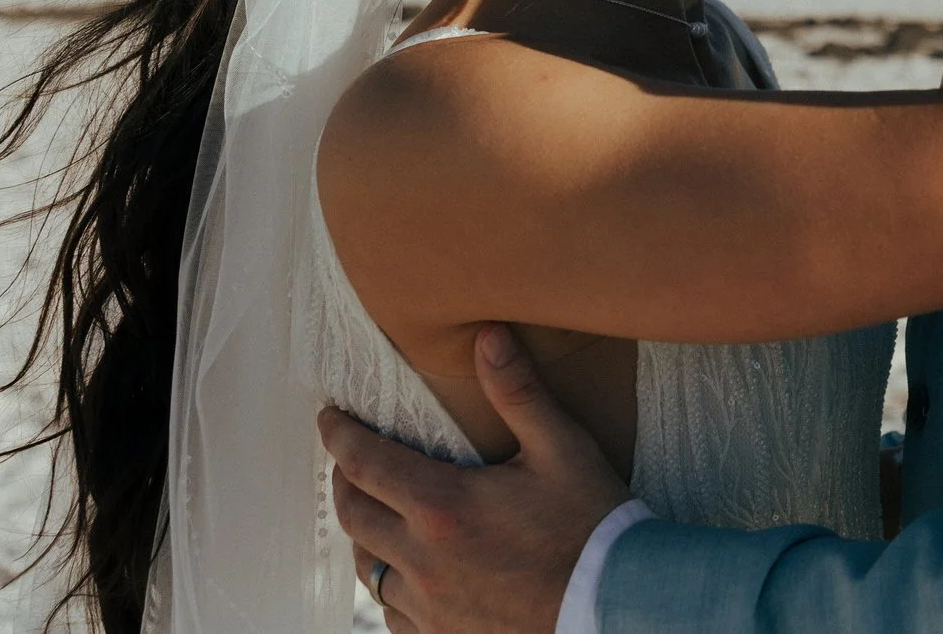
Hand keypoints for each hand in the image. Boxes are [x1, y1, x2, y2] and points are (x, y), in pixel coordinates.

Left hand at [324, 324, 630, 633]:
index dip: (338, 435)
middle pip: (353, 514)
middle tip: (347, 459)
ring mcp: (429, 606)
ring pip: (368, 567)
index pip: (363, 462)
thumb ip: (518, 392)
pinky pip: (392, 612)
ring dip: (363, 534)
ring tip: (372, 514)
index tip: (328, 417)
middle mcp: (422, 559)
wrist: (614, 604)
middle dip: (343, 480)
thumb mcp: (561, 448)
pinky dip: (390, 584)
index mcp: (442, 506)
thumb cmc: (591, 525)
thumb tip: (487, 337)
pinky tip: (405, 573)